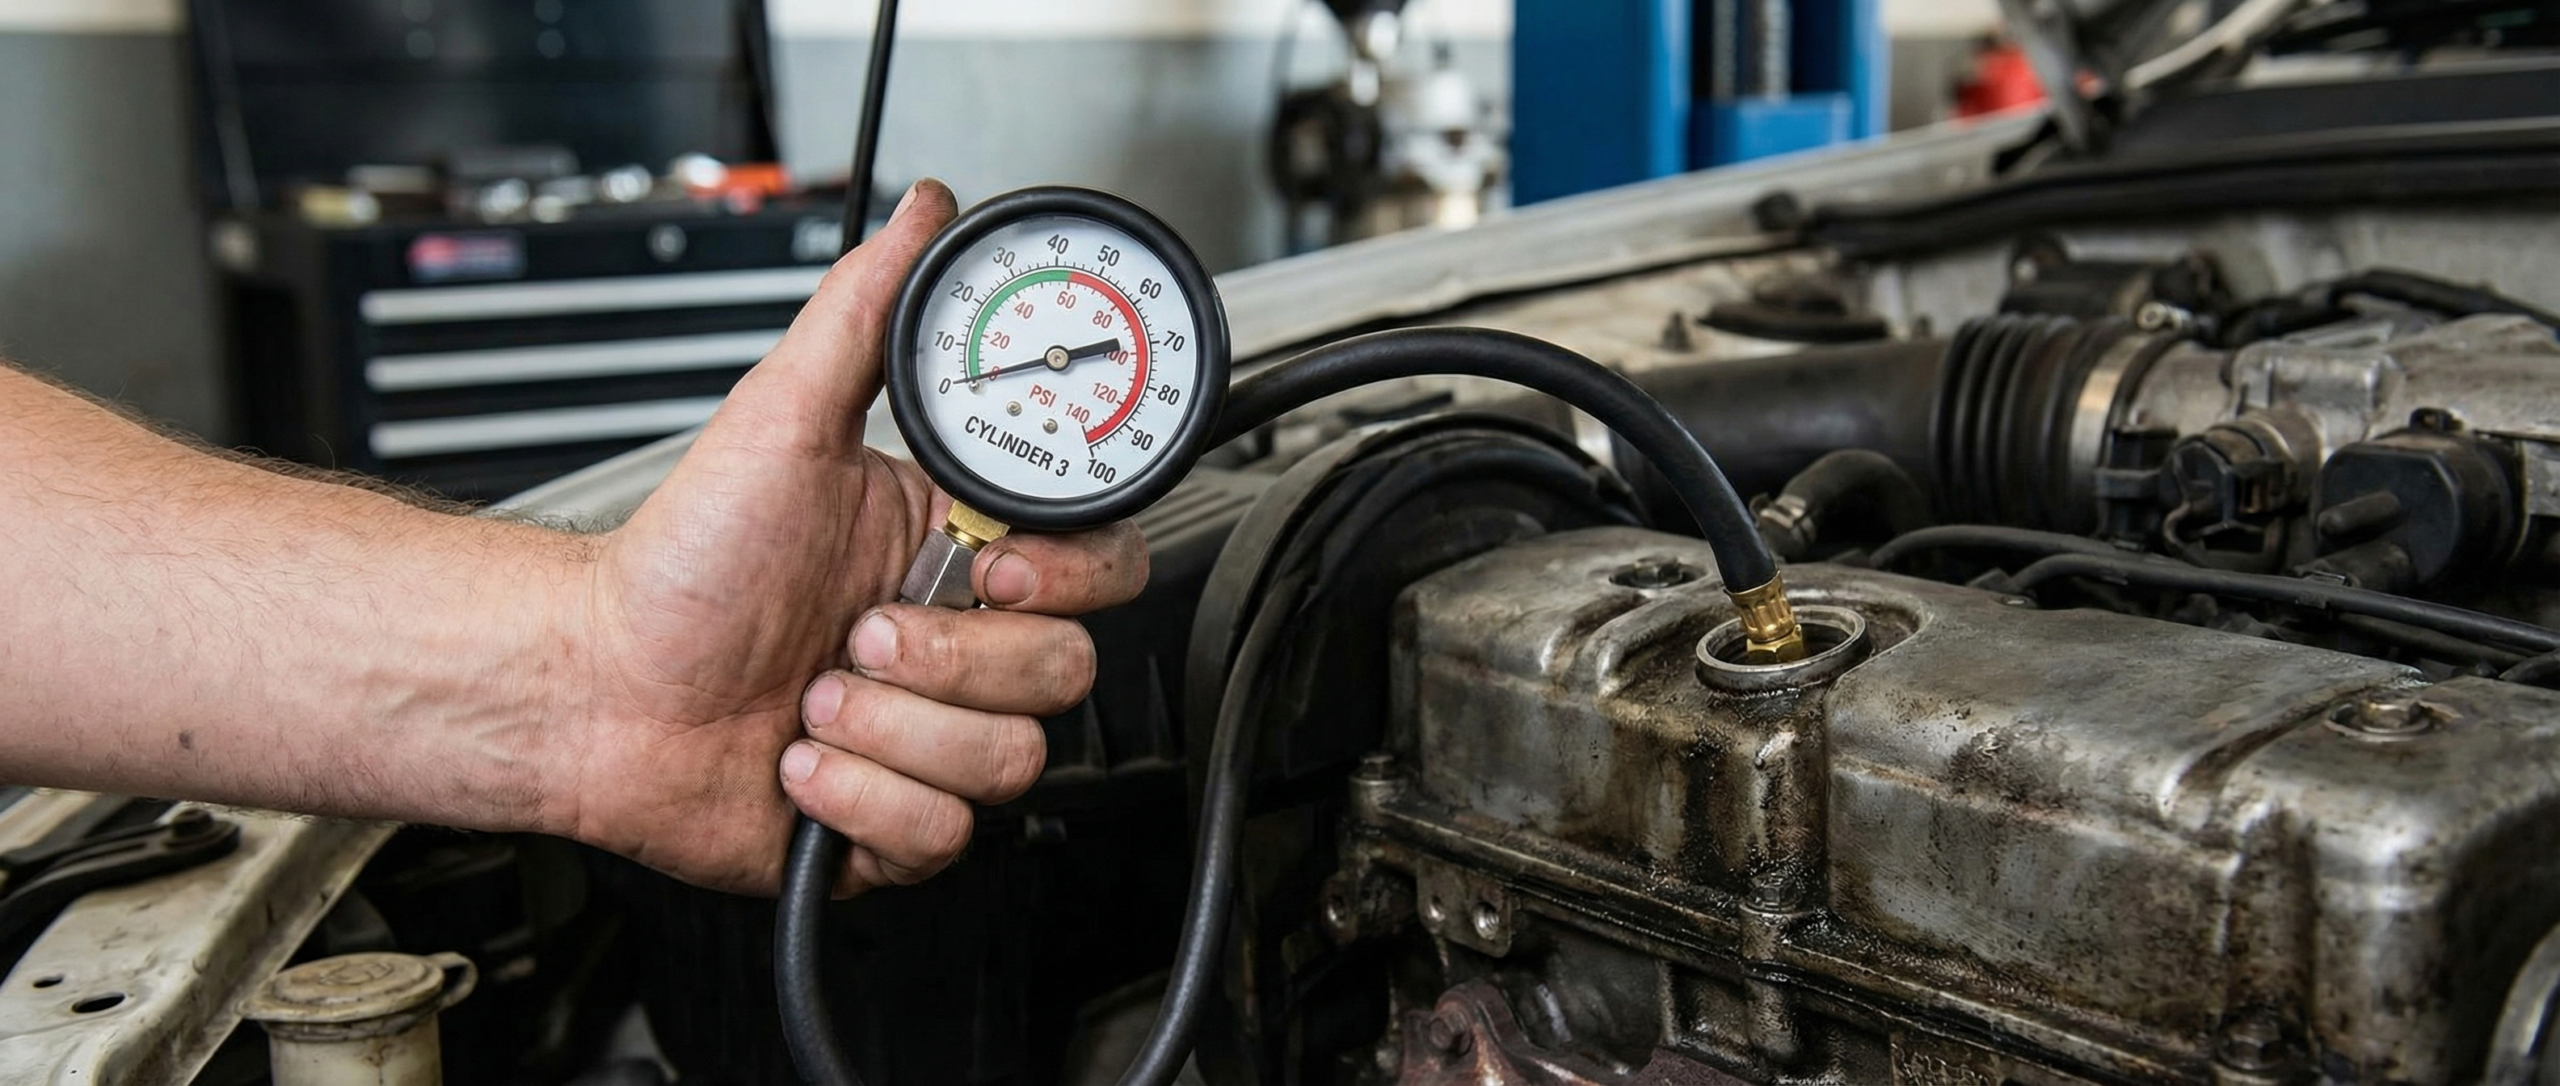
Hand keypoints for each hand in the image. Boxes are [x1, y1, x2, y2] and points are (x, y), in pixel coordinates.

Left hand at [550, 181, 1149, 894]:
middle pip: (1067, 671)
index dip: (1069, 575)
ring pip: (1009, 760)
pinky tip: (799, 759)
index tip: (993, 568)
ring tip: (811, 696)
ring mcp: (931, 736)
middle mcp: (957, 648)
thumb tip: (920, 214)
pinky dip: (857, 796)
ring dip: (891, 731)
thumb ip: (864, 313)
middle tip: (857, 632)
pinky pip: (944, 833)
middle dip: (947, 662)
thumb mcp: (780, 419)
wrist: (595, 692)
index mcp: (955, 551)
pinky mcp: (895, 821)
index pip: (1098, 563)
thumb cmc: (678, 564)